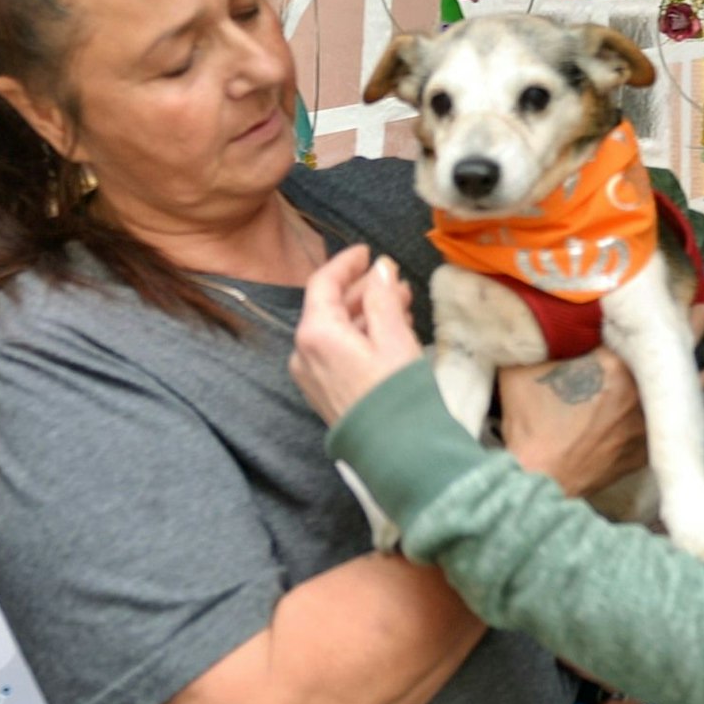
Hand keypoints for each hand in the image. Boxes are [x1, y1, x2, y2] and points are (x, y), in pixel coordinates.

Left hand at [291, 246, 421, 425]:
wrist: (393, 451)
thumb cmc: (395, 393)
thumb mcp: (394, 336)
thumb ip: (383, 296)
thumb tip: (380, 267)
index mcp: (316, 333)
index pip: (323, 283)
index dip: (346, 263)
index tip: (367, 252)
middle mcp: (303, 352)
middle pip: (328, 307)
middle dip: (363, 290)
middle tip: (396, 281)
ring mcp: (309, 375)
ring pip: (334, 330)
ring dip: (365, 313)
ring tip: (401, 306)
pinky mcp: (322, 392)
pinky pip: (335, 351)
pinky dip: (358, 336)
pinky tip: (387, 334)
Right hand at [498, 305, 703, 496]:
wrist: (537, 476)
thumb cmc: (529, 420)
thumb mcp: (524, 367)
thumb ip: (543, 341)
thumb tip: (545, 316)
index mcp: (611, 363)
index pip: (641, 329)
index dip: (662, 311)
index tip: (677, 296)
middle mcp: (636, 391)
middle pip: (668, 357)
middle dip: (688, 334)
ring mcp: (642, 423)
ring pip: (676, 395)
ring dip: (695, 378)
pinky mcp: (639, 450)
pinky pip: (668, 430)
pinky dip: (680, 419)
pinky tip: (689, 419)